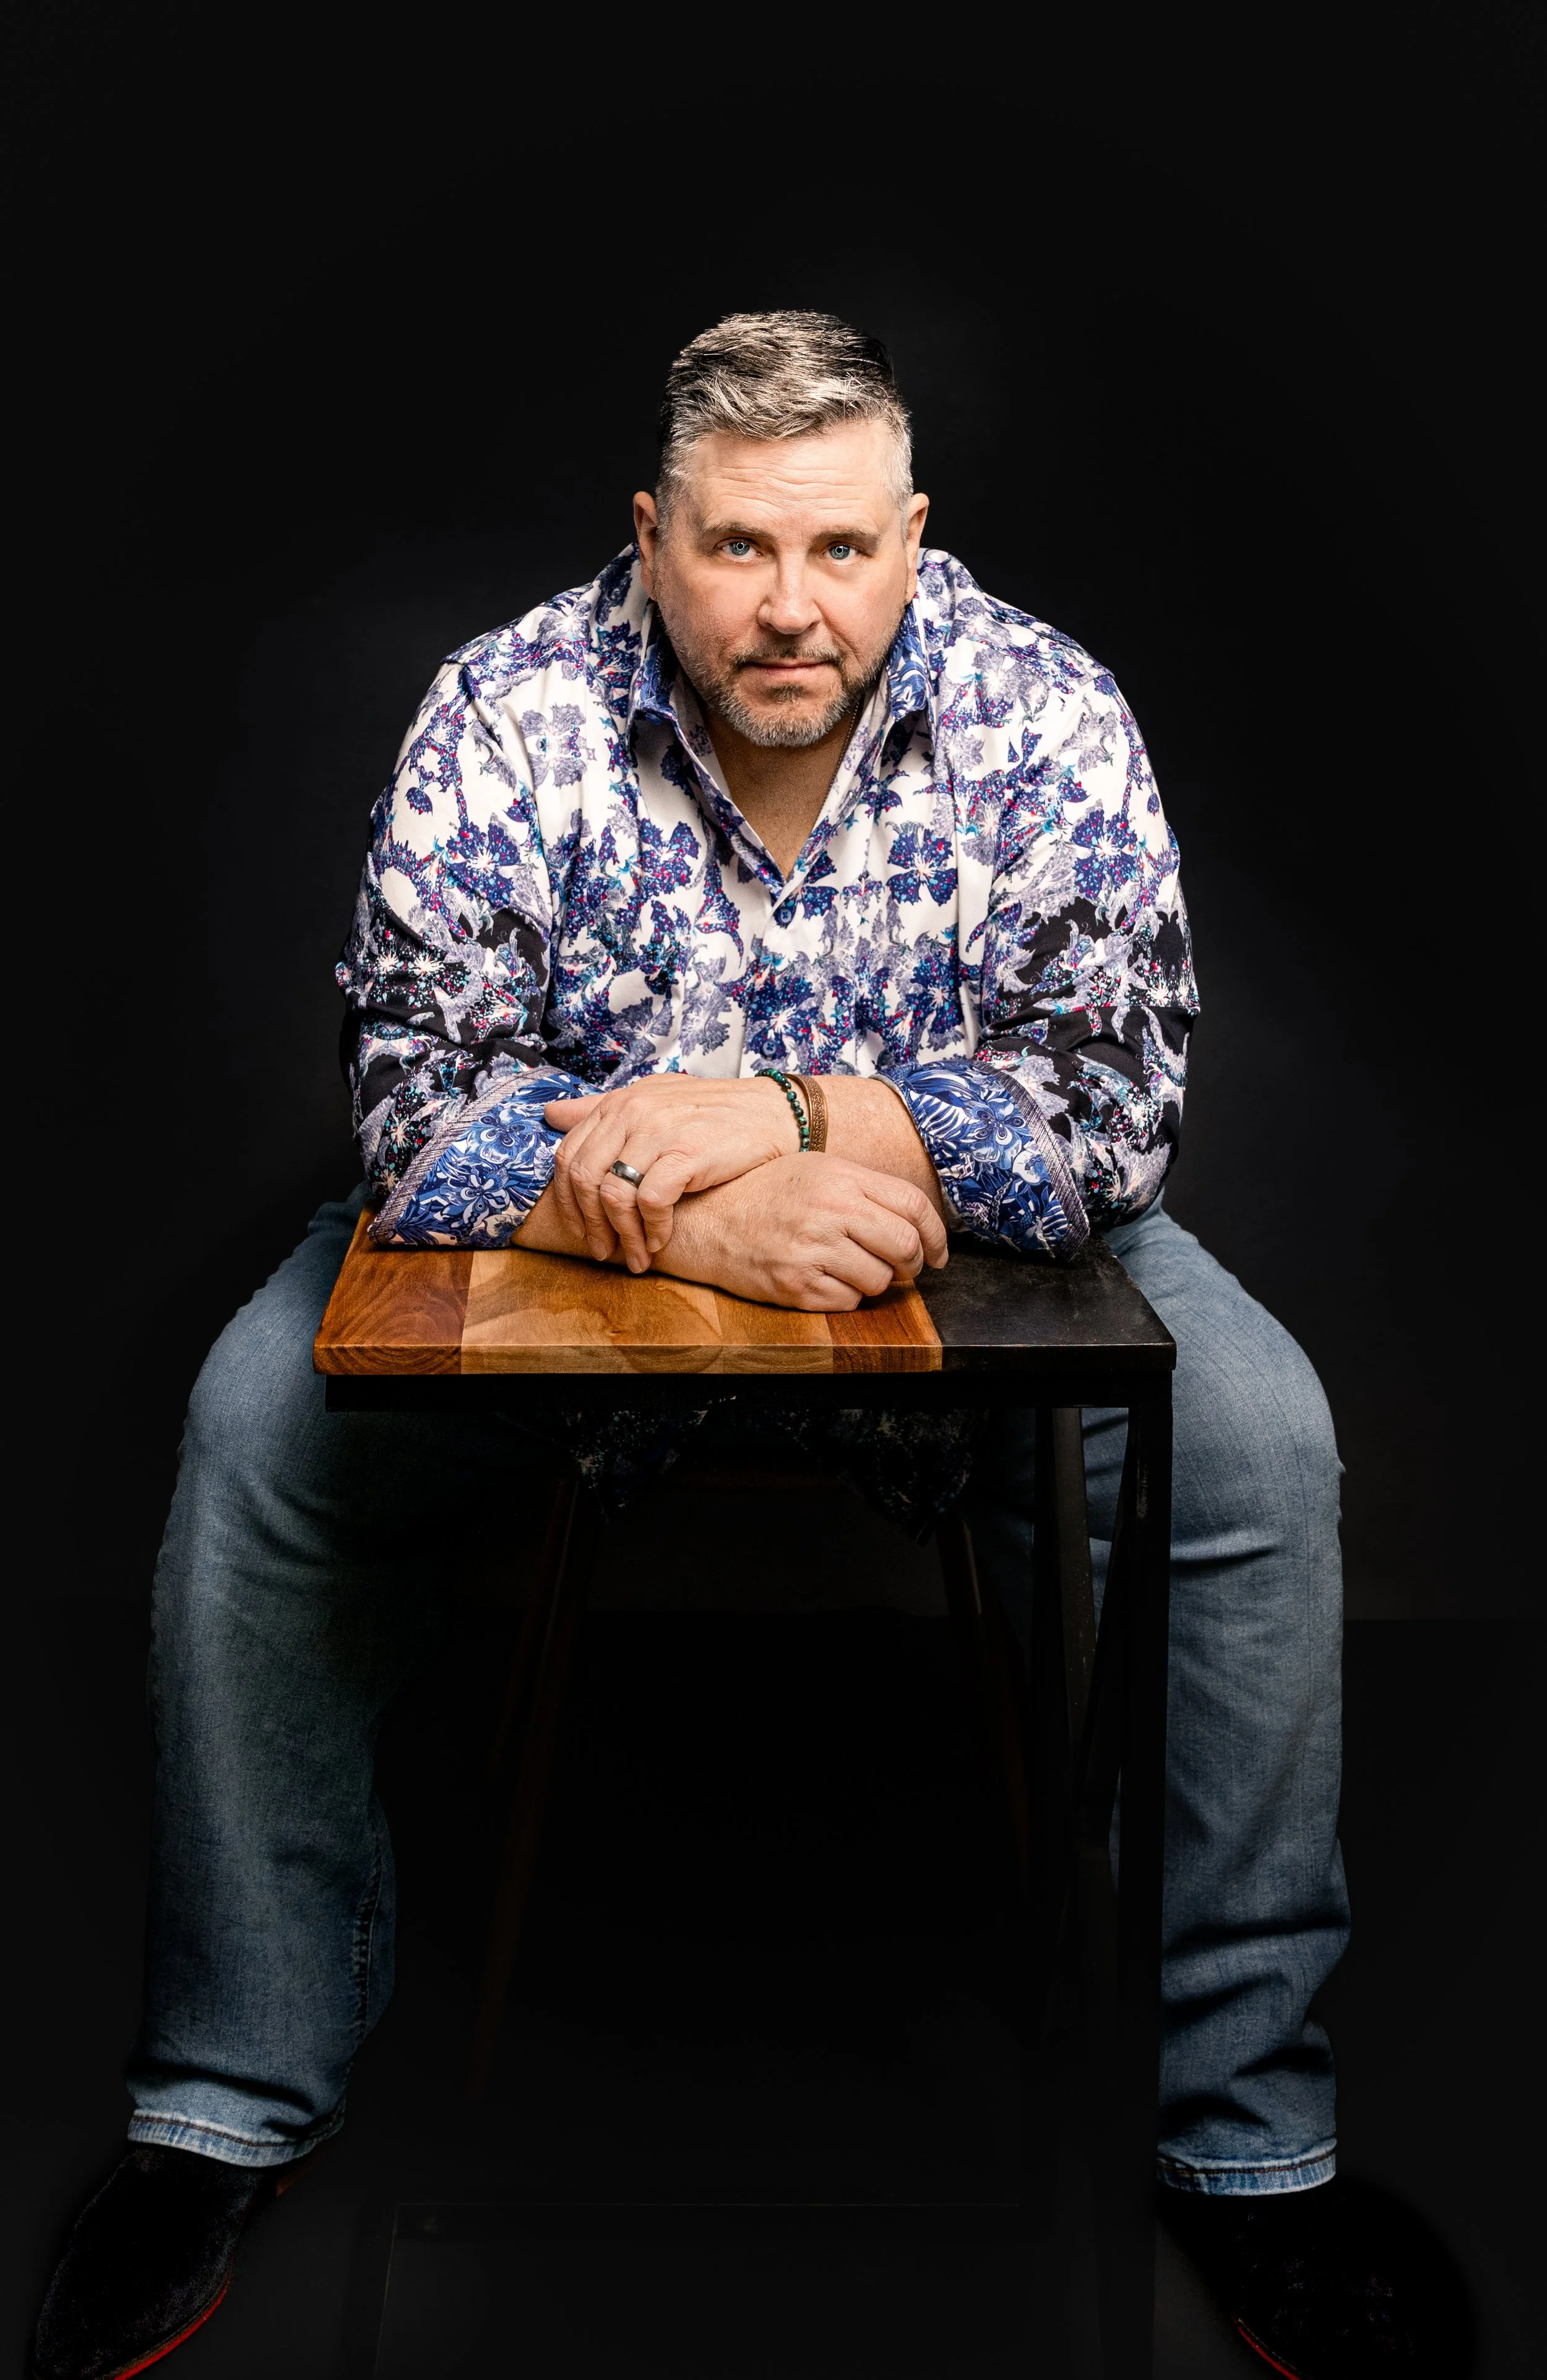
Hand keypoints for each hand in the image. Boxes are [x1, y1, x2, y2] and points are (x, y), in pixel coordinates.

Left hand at [545, 1075, 799, 1271]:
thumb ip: (602, 1110)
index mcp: (618, 1104)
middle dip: (590, 1225)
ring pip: (614, 1194)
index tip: (582, 1230)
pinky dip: (652, 1229)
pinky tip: (660, 1241)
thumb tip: (550, 1114)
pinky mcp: (686, 1152)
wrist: (771, 1113)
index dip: (569, 1202)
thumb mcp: (652, 1099)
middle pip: (584, 1179)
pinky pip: (651, 1202)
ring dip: (622, 1235)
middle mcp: (632, 1112)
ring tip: (635, 1256)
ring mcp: (658, 1131)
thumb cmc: (712, 1113)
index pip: (568, 1156)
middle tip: (603, 1251)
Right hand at [658, 1152, 947, 1310]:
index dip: (936, 1235)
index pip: (913, 1207)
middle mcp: (829, 1212)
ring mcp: (811, 1251)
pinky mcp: (795, 1286)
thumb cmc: (767, 1193)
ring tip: (851, 1268)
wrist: (708, 1220)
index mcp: (840, 1178)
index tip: (938, 1253)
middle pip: (904, 1247)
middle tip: (905, 1268)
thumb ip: (866, 1190)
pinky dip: (846, 1296)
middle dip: (913, 1264)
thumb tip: (918, 1226)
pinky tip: (825, 1279)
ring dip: (876, 1281)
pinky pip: (847, 1302)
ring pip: (879, 1281)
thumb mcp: (818, 1171)